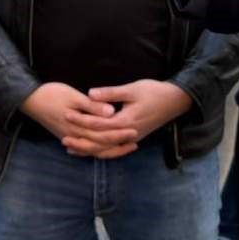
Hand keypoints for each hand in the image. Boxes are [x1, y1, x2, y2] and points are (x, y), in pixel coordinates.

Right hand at [21, 83, 138, 158]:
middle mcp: (74, 136)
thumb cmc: (52, 94)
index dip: (120, 134)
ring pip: (92, 150)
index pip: (103, 135)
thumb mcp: (73, 96)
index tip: (134, 130)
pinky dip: (95, 149)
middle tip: (135, 139)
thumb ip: (92, 107)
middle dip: (118, 143)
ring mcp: (69, 138)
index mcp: (78, 127)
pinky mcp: (66, 136)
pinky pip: (84, 148)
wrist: (30, 100)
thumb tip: (111, 113)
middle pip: (100, 145)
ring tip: (124, 145)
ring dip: (109, 149)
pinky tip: (103, 148)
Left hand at [76, 80, 191, 154]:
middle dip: (81, 141)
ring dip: (89, 149)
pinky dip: (101, 150)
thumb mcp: (132, 89)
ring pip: (106, 149)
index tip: (67, 115)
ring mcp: (132, 138)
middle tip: (62, 138)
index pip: (98, 125)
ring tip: (72, 148)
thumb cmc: (154, 92)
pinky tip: (92, 149)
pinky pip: (114, 149)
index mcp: (126, 122)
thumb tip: (90, 93)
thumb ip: (110, 94)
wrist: (176, 101)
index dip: (81, 121)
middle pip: (100, 143)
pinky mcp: (134, 138)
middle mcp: (128, 134)